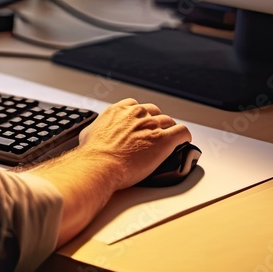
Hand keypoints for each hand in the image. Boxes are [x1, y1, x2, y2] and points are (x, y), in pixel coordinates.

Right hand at [77, 98, 191, 189]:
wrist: (101, 164)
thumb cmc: (93, 154)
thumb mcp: (88, 133)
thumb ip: (95, 128)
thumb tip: (93, 132)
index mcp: (119, 110)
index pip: (137, 107)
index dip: (141, 117)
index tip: (142, 125)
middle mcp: (137, 114)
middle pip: (154, 112)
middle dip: (156, 122)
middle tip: (155, 134)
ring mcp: (152, 125)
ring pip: (169, 121)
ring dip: (170, 129)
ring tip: (171, 139)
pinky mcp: (164, 139)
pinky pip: (182, 132)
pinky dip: (185, 136)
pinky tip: (184, 141)